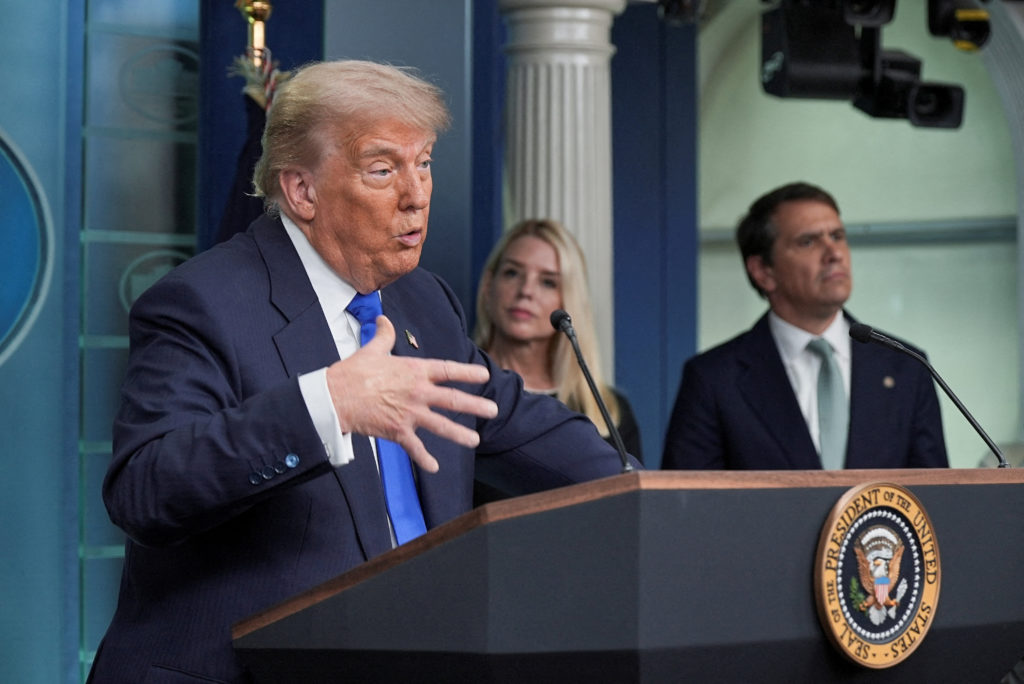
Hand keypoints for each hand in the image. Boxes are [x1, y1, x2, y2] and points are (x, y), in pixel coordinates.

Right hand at [325, 315, 497, 472]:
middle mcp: (418, 392)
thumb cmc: (353, 372)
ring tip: (475, 441)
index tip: (485, 376)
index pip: (448, 370)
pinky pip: (415, 448)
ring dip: (460, 434)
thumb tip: (383, 319)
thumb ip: (384, 335)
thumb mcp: (372, 350)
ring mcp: (410, 413)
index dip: (468, 373)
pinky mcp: (398, 431)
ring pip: (441, 426)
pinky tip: (435, 467)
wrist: (335, 396)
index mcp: (415, 371)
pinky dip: (425, 459)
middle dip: (476, 406)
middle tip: (493, 411)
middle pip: (453, 400)